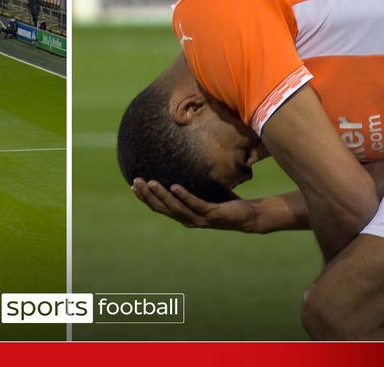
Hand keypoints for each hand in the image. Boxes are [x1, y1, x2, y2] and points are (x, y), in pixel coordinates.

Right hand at [131, 178, 259, 232]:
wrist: (250, 215)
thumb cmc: (226, 203)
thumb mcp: (206, 191)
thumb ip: (193, 183)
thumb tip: (183, 162)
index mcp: (185, 215)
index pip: (160, 207)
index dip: (146, 198)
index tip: (133, 186)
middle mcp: (189, 219)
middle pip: (163, 208)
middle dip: (148, 195)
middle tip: (136, 182)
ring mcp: (200, 219)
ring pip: (176, 208)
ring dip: (161, 195)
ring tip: (150, 182)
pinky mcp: (213, 215)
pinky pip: (195, 205)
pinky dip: (184, 196)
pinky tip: (174, 186)